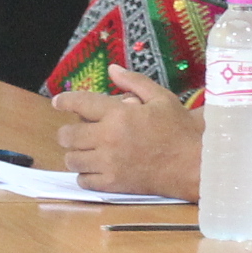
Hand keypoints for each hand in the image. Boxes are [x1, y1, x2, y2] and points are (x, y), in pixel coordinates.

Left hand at [53, 67, 202, 197]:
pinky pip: (84, 180)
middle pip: (68, 135)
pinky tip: (94, 168)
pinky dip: (85, 174)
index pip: (80, 103)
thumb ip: (133, 81)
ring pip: (72, 159)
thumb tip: (111, 68)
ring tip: (84, 151)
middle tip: (75, 132)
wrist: (193, 163)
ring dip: (74, 153)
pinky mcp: (113, 183)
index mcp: (118, 114)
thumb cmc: (178, 128)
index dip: (65, 101)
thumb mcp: (160, 97)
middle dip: (67, 132)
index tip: (58, 102)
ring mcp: (109, 163)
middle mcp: (108, 138)